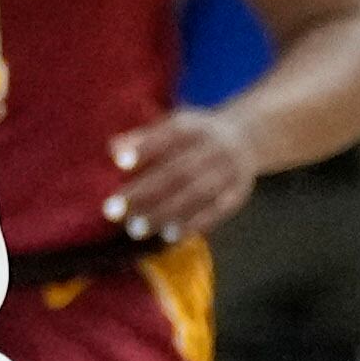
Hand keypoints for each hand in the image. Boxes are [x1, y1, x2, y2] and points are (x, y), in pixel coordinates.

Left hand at [104, 108, 259, 244]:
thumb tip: (112, 149)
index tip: (119, 162)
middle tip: (113, 210)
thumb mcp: (174, 125)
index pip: (168, 135)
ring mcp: (229, 171)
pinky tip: (168, 236)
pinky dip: (193, 224)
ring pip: (196, 194)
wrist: (247, 138)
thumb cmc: (195, 135)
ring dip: (165, 213)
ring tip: (135, 229)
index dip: (145, 148)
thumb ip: (143, 137)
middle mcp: (214, 147)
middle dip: (144, 192)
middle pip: (178, 171)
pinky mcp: (238, 192)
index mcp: (194, 126)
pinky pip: (217, 211)